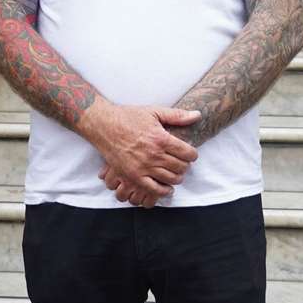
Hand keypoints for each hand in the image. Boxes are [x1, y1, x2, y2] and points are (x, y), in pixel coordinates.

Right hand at [79, 102, 200, 200]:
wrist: (104, 125)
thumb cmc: (129, 117)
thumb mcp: (154, 112)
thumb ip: (177, 116)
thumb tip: (198, 115)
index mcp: (161, 139)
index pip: (188, 153)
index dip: (192, 154)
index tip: (190, 154)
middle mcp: (154, 154)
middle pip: (181, 167)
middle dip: (185, 166)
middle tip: (183, 163)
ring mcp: (143, 167)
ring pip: (170, 179)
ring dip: (177, 177)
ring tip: (176, 173)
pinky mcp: (133, 176)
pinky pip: (154, 189)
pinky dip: (164, 191)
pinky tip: (167, 188)